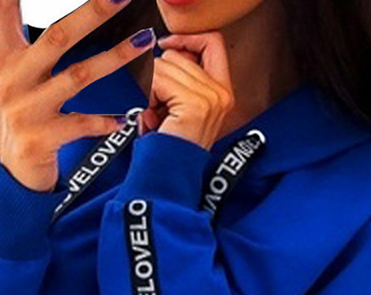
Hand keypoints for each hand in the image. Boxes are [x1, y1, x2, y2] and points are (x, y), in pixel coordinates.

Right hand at [0, 0, 155, 191]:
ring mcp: (26, 110)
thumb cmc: (25, 119)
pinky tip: (124, 118)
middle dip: (92, 12)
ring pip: (78, 77)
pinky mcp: (40, 139)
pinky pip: (81, 124)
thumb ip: (28, 44)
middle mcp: (13, 79)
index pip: (2, 10)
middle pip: (57, 37)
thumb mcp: (16, 79)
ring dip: (115, 58)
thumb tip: (71, 16)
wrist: (12, 174)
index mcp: (5, 59)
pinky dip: (105, 121)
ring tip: (143, 42)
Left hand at [138, 32, 234, 149]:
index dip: (186, 39)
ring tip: (156, 118)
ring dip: (151, 91)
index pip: (212, 42)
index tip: (166, 46)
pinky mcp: (196, 104)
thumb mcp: (179, 107)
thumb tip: (163, 50)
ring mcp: (211, 98)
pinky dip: (147, 99)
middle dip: (159, 78)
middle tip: (157, 109)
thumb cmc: (168, 149)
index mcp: (222, 91)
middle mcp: (221, 93)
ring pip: (165, 66)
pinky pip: (159, 82)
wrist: (168, 180)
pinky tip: (153, 120)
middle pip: (178, 54)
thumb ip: (181, 77)